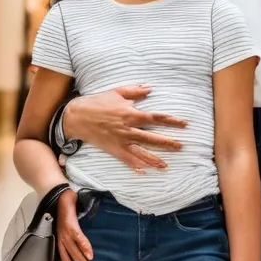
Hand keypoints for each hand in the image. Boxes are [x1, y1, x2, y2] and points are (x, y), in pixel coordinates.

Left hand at [56, 189, 92, 260]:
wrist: (60, 194)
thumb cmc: (66, 206)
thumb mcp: (69, 218)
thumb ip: (74, 226)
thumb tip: (81, 232)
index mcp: (61, 235)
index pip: (64, 253)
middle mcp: (62, 236)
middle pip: (69, 254)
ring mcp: (65, 231)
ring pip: (73, 249)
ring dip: (80, 260)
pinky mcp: (70, 225)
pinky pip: (78, 238)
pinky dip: (84, 246)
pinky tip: (90, 254)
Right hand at [64, 86, 186, 171]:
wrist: (76, 117)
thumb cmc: (97, 102)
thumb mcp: (117, 92)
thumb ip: (135, 91)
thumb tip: (150, 88)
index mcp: (131, 114)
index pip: (156, 118)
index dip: (171, 121)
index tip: (184, 124)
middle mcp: (128, 130)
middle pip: (152, 138)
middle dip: (167, 143)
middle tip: (181, 147)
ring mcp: (120, 141)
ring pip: (141, 152)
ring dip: (154, 159)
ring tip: (166, 165)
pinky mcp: (112, 149)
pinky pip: (126, 160)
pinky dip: (135, 166)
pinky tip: (144, 172)